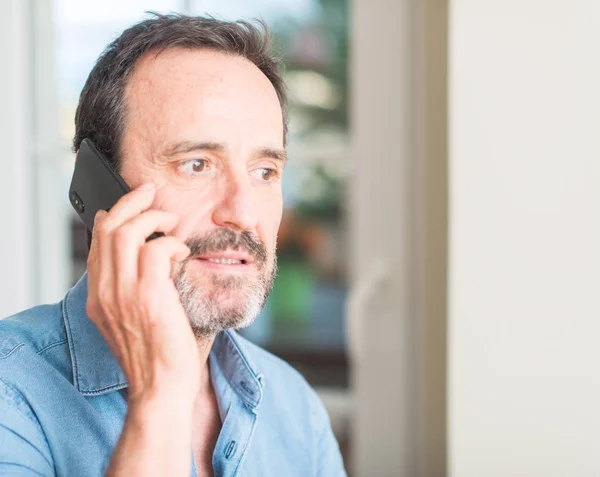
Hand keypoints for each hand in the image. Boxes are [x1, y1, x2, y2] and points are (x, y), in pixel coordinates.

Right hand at [86, 182, 198, 407]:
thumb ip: (134, 288)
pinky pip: (156, 249)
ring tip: (172, 223)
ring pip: (127, 232)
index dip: (113, 216)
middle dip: (131, 202)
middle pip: (108, 228)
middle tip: (151, 193)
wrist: (161, 388)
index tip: (132, 204)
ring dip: (154, 218)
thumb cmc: (157, 355)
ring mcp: (123, 294)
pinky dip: (172, 243)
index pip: (98, 242)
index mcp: (99, 297)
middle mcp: (105, 292)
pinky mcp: (149, 297)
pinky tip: (183, 253)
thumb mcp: (134, 320)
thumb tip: (151, 255)